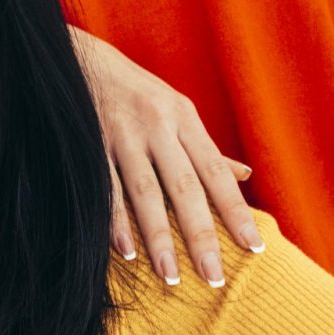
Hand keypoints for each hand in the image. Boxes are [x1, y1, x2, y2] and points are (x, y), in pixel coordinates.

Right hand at [70, 27, 264, 286]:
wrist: (80, 58)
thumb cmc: (136, 91)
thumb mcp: (176, 109)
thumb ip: (207, 148)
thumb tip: (245, 175)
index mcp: (184, 117)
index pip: (216, 172)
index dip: (235, 211)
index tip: (254, 247)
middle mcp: (158, 125)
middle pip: (185, 188)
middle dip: (200, 235)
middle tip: (213, 276)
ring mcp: (123, 133)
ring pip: (145, 192)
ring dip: (158, 237)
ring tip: (170, 275)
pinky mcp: (91, 141)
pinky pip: (106, 186)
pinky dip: (114, 219)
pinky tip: (125, 249)